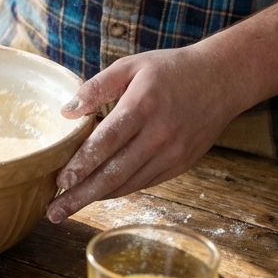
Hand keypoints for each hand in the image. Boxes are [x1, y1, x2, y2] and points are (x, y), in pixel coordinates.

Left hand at [46, 43, 245, 221]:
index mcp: (142, 106)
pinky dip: (120, 190)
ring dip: (97, 198)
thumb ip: (98, 86)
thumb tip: (67, 111)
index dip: (81, 164)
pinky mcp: (181, 164)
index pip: (106, 142)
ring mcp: (172, 153)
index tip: (59, 181)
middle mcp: (158, 135)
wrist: (222, 79)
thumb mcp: (131, 66)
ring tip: (69, 207)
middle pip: (114, 172)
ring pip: (128, 184)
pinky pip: (144, 183)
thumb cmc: (171, 70)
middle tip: (54, 212)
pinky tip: (99, 194)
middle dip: (81, 195)